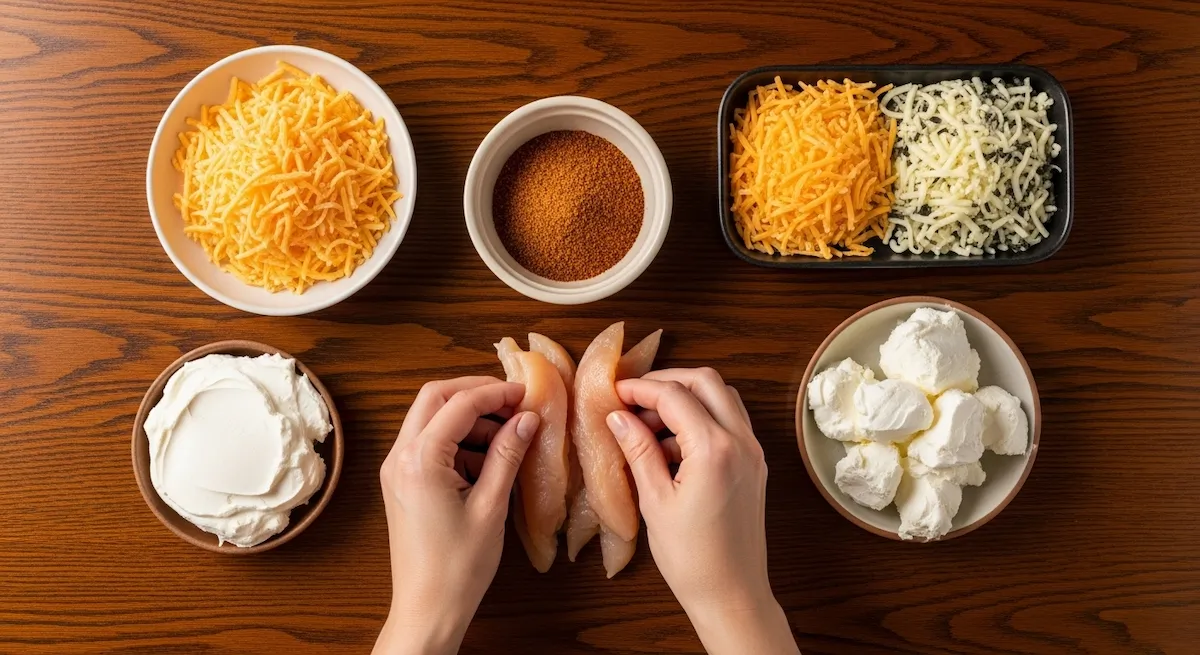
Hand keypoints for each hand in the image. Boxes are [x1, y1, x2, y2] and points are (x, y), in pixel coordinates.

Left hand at [375, 377, 539, 654]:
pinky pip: (428, 443)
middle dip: (475, 393)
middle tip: (513, 403)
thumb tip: (528, 419)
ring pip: (430, 418)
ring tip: (508, 434)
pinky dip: (458, 440)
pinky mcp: (402, 482)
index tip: (526, 393)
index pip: (459, 403)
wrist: (427, 609)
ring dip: (467, 417)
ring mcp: (396, 468)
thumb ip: (508, 455)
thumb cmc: (458, 566)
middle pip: (435, 398)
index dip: (495, 393)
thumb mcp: (491, 506)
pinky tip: (489, 459)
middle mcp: (400, 456)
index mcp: (420, 459)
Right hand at [609, 368, 798, 654]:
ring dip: (687, 397)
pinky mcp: (754, 465)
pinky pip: (730, 422)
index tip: (616, 392)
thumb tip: (618, 416)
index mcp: (715, 449)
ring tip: (650, 420)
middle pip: (706, 382)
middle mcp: (741, 442)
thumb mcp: (655, 501)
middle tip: (634, 397)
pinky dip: (702, 417)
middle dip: (668, 381)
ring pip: (722, 398)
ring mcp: (753, 452)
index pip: (675, 395)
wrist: (733, 594)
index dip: (642, 388)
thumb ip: (639, 451)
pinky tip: (672, 442)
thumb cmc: (692, 558)